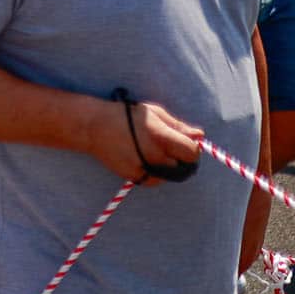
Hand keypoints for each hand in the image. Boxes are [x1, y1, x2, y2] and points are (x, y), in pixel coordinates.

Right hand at [86, 96, 201, 184]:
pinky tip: (145, 160)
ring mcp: (143, 167)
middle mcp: (154, 154)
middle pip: (183, 165)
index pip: (191, 152)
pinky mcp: (133, 176)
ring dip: (168, 166)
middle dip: (180, 157)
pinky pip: (154, 180)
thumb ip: (178, 126)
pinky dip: (155, 173)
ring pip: (170, 174)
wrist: (93, 127)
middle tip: (168, 147)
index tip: (185, 143)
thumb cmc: (126, 115)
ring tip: (153, 152)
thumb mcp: (154, 113)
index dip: (192, 149)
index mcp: (161, 136)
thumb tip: (200, 136)